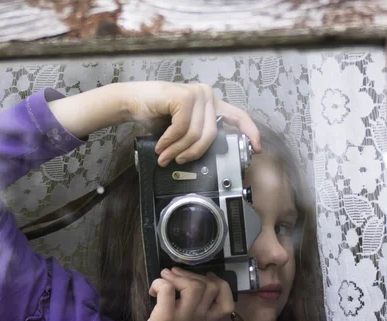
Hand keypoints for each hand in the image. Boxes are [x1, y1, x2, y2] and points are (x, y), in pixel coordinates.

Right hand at [124, 81, 261, 165]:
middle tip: (177, 160)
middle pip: (212, 136)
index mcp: (211, 103)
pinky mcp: (183, 97)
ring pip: (196, 135)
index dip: (250, 132)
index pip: (238, 116)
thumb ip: (198, 136)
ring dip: (178, 150)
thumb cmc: (155, 116)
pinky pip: (182, 129)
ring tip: (165, 155)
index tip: (255, 149)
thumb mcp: (182, 129)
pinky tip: (161, 145)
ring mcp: (196, 94)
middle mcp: (207, 95)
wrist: (131, 102)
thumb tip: (209, 156)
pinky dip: (169, 141)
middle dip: (193, 153)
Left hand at [124, 267, 234, 320]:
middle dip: (192, 274)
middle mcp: (198, 317)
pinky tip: (153, 292)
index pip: (228, 299)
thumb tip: (183, 283)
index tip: (201, 279)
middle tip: (174, 276)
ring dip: (178, 277)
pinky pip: (167, 289)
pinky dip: (159, 283)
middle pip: (211, 286)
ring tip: (164, 279)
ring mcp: (183, 317)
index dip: (218, 283)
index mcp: (205, 320)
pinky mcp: (164, 317)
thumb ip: (191, 308)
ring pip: (194, 286)